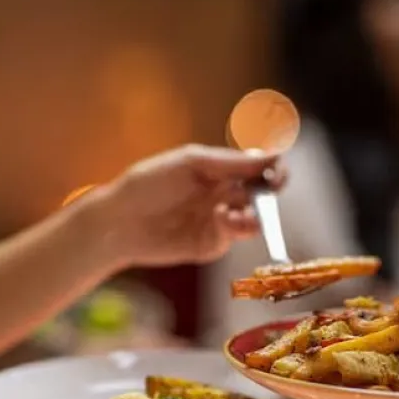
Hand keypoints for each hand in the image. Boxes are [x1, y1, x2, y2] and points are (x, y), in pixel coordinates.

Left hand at [82, 145, 285, 267]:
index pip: (258, 167)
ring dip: (255, 213)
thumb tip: (272, 155)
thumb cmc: (148, 183)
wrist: (120, 221)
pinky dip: (235, 227)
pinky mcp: (212, 243)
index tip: (278, 169)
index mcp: (220, 170)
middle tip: (271, 188)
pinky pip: (235, 235)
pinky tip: (224, 219)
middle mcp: (224, 194)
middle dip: (270, 192)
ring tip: (242, 211)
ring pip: (254, 218)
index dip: (274, 168)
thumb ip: (231, 162)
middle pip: (262, 194)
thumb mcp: (191, 163)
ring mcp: (220, 220)